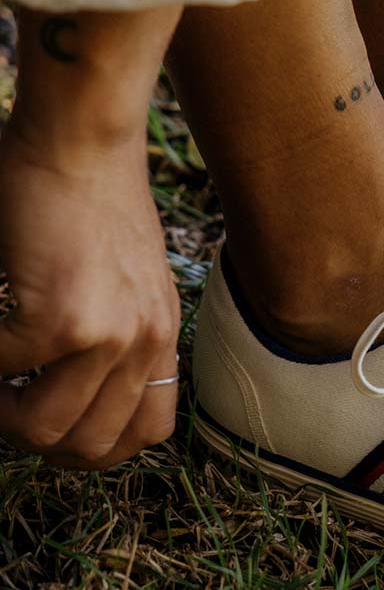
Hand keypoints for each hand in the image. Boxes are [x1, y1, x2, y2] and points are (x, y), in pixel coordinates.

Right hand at [0, 123, 179, 468]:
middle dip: (36, 437)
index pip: (148, 432)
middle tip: (5, 402)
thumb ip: (115, 335)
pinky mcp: (60, 318)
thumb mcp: (129, 280)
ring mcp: (108, 335)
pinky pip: (0, 373)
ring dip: (1, 415)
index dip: (94, 447)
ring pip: (45, 431)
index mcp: (161, 337)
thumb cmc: (93, 201)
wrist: (83, 142)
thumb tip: (56, 388)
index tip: (51, 428)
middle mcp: (144, 343)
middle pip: (92, 447)